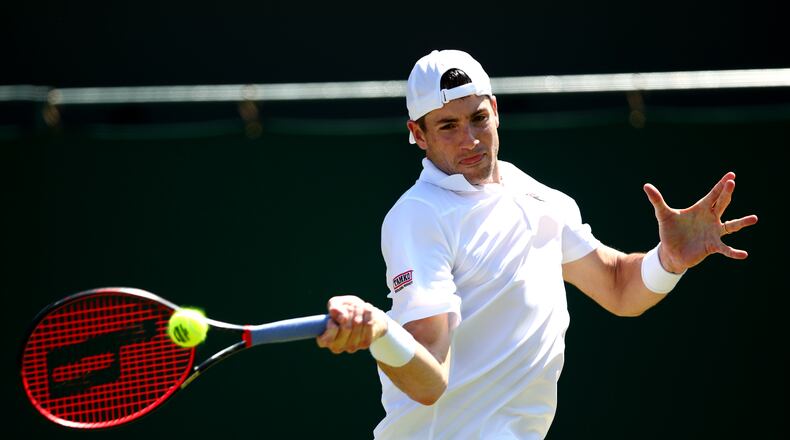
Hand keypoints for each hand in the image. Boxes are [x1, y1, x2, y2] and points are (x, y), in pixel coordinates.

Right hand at [316, 295, 387, 353]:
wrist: (361, 314)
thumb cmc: (344, 309)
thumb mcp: (335, 304)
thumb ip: (334, 308)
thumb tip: (342, 317)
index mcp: (324, 340)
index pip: (326, 340)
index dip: (331, 327)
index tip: (332, 319)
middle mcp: (337, 347)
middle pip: (346, 328)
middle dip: (349, 312)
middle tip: (350, 306)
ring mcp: (351, 347)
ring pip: (358, 324)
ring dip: (358, 311)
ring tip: (358, 306)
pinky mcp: (364, 344)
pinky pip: (368, 325)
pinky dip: (367, 314)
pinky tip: (366, 310)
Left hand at [643, 171, 757, 272]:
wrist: (670, 251)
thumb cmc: (670, 231)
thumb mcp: (663, 214)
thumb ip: (657, 200)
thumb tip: (646, 186)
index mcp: (701, 209)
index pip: (713, 194)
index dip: (721, 185)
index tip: (731, 175)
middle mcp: (711, 219)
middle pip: (721, 204)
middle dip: (725, 193)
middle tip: (732, 183)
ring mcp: (713, 232)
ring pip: (731, 226)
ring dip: (742, 222)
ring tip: (754, 218)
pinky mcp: (712, 246)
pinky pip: (725, 248)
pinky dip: (734, 252)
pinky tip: (743, 254)